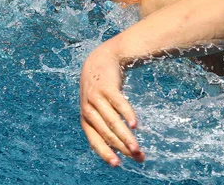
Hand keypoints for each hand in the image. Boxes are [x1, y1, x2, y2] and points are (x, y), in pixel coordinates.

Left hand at [79, 46, 145, 165]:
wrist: (100, 59)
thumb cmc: (100, 90)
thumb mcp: (97, 107)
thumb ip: (106, 125)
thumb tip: (122, 148)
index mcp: (86, 118)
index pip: (95, 140)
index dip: (105, 153)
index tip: (117, 164)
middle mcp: (89, 109)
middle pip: (106, 133)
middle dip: (122, 148)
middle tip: (137, 157)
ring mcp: (97, 98)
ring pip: (112, 122)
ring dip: (126, 137)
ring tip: (137, 148)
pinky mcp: (107, 87)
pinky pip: (118, 103)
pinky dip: (127, 114)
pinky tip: (135, 125)